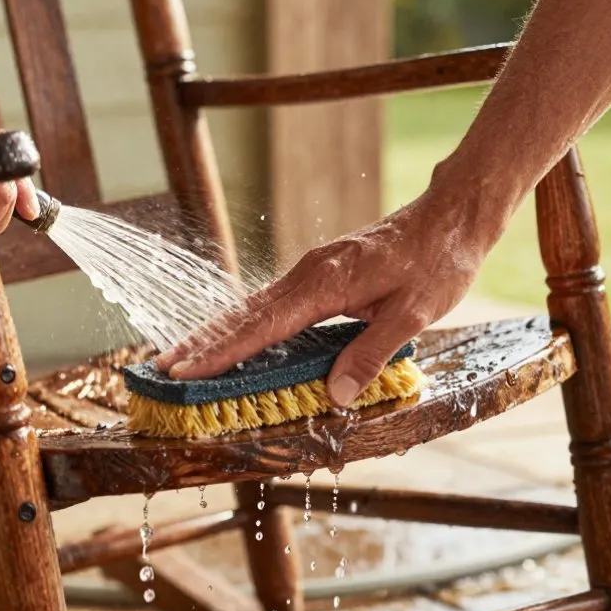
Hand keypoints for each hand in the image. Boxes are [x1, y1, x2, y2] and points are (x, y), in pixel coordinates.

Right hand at [154, 186, 500, 406]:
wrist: (452, 214)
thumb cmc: (438, 260)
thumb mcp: (414, 314)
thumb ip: (371, 354)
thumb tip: (335, 396)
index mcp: (325, 284)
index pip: (261, 328)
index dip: (220, 354)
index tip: (184, 373)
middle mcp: (307, 275)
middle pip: (241, 315)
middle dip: (199, 345)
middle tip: (159, 369)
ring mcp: (310, 272)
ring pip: (250, 308)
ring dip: (213, 334)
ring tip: (179, 357)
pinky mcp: (319, 274)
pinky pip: (269, 304)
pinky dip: (241, 324)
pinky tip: (229, 339)